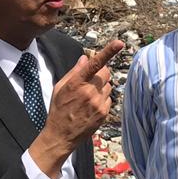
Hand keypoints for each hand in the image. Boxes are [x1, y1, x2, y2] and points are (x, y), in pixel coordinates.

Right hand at [29, 40, 123, 178]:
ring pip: (109, 86)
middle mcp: (89, 92)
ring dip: (102, 88)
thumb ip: (74, 71)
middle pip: (106, 73)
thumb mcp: (60, 88)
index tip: (119, 43)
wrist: (61, 135)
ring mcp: (98, 103)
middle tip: (90, 82)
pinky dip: (103, 100)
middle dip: (100, 74)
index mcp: (76, 83)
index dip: (108, 52)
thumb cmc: (58, 110)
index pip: (94, 64)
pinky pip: (109, 98)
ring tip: (88, 98)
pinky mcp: (104, 112)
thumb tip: (86, 58)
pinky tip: (92, 107)